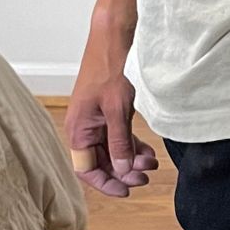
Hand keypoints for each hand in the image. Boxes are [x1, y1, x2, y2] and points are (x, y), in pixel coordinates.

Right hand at [64, 41, 158, 200]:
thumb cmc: (110, 68)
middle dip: (123, 172)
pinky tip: (147, 151)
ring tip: (151, 163)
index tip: (127, 191)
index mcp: (78, 130)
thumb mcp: (117, 110)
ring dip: (130, 160)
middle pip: (101, 162)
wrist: (113, 39)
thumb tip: (122, 171)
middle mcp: (83, 128)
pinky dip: (132, 146)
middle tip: (146, 176)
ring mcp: (96, 121)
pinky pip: (118, 138)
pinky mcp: (107, 113)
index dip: (106, 183)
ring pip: (112, 151)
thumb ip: (120, 143)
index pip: (87, 169)